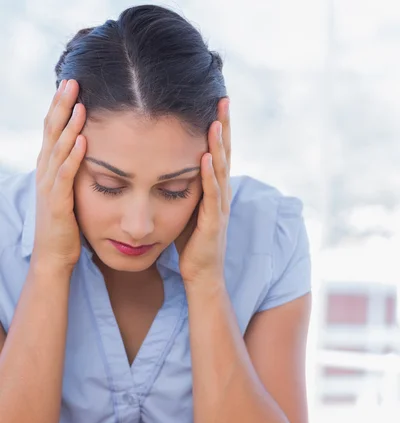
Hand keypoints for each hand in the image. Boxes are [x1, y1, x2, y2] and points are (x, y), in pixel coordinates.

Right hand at [32, 79, 86, 272]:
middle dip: (62, 106)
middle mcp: (46, 172)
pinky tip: (82, 141)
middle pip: (51, 132)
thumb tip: (87, 149)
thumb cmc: (66, 224)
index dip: (60, 106)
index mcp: (49, 167)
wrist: (54, 255)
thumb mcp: (69, 190)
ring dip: (68, 126)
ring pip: (58, 149)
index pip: (52, 130)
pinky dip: (73, 157)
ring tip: (79, 104)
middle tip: (72, 81)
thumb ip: (73, 170)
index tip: (71, 84)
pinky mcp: (58, 202)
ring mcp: (50, 186)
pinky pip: (66, 176)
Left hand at [179, 98, 231, 287]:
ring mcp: (220, 207)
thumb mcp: (186, 206)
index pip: (216, 151)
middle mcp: (221, 193)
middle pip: (224, 153)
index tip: (214, 100)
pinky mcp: (213, 221)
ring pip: (220, 169)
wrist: (201, 273)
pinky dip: (209, 174)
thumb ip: (184, 186)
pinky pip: (211, 194)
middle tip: (223, 97)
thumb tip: (169, 164)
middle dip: (223, 125)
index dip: (217, 127)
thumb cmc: (192, 241)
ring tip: (216, 120)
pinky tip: (205, 156)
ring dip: (218, 144)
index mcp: (214, 188)